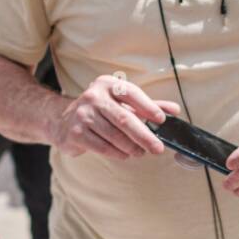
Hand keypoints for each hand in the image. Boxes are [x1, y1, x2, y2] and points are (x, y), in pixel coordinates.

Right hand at [49, 74, 179, 159]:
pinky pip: (103, 147)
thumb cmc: (101, 111)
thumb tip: (174, 110)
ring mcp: (82, 114)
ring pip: (114, 136)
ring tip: (140, 152)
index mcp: (107, 84)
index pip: (131, 94)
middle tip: (158, 148)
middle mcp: (93, 96)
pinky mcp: (75, 133)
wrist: (64, 121)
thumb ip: (148, 106)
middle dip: (144, 136)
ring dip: (132, 147)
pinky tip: (125, 154)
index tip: (162, 121)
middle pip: (124, 119)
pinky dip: (118, 153)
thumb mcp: (123, 104)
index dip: (148, 107)